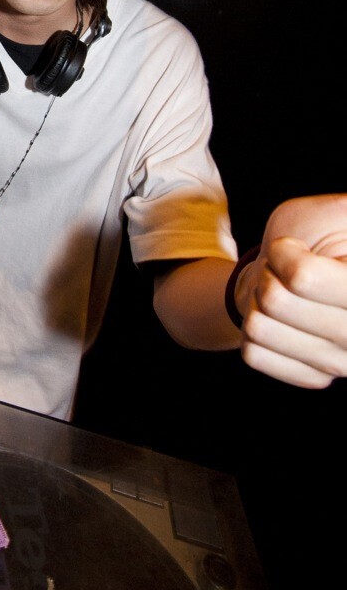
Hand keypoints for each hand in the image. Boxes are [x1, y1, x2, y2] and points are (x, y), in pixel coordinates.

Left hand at [239, 194, 346, 388]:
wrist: (289, 274)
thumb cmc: (312, 236)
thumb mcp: (332, 211)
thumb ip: (342, 212)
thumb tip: (345, 223)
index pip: (302, 277)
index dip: (285, 253)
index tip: (294, 248)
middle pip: (275, 301)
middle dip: (269, 274)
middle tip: (285, 271)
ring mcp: (343, 362)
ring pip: (259, 327)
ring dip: (258, 300)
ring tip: (282, 292)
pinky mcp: (316, 378)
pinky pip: (253, 351)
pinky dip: (252, 327)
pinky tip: (279, 320)